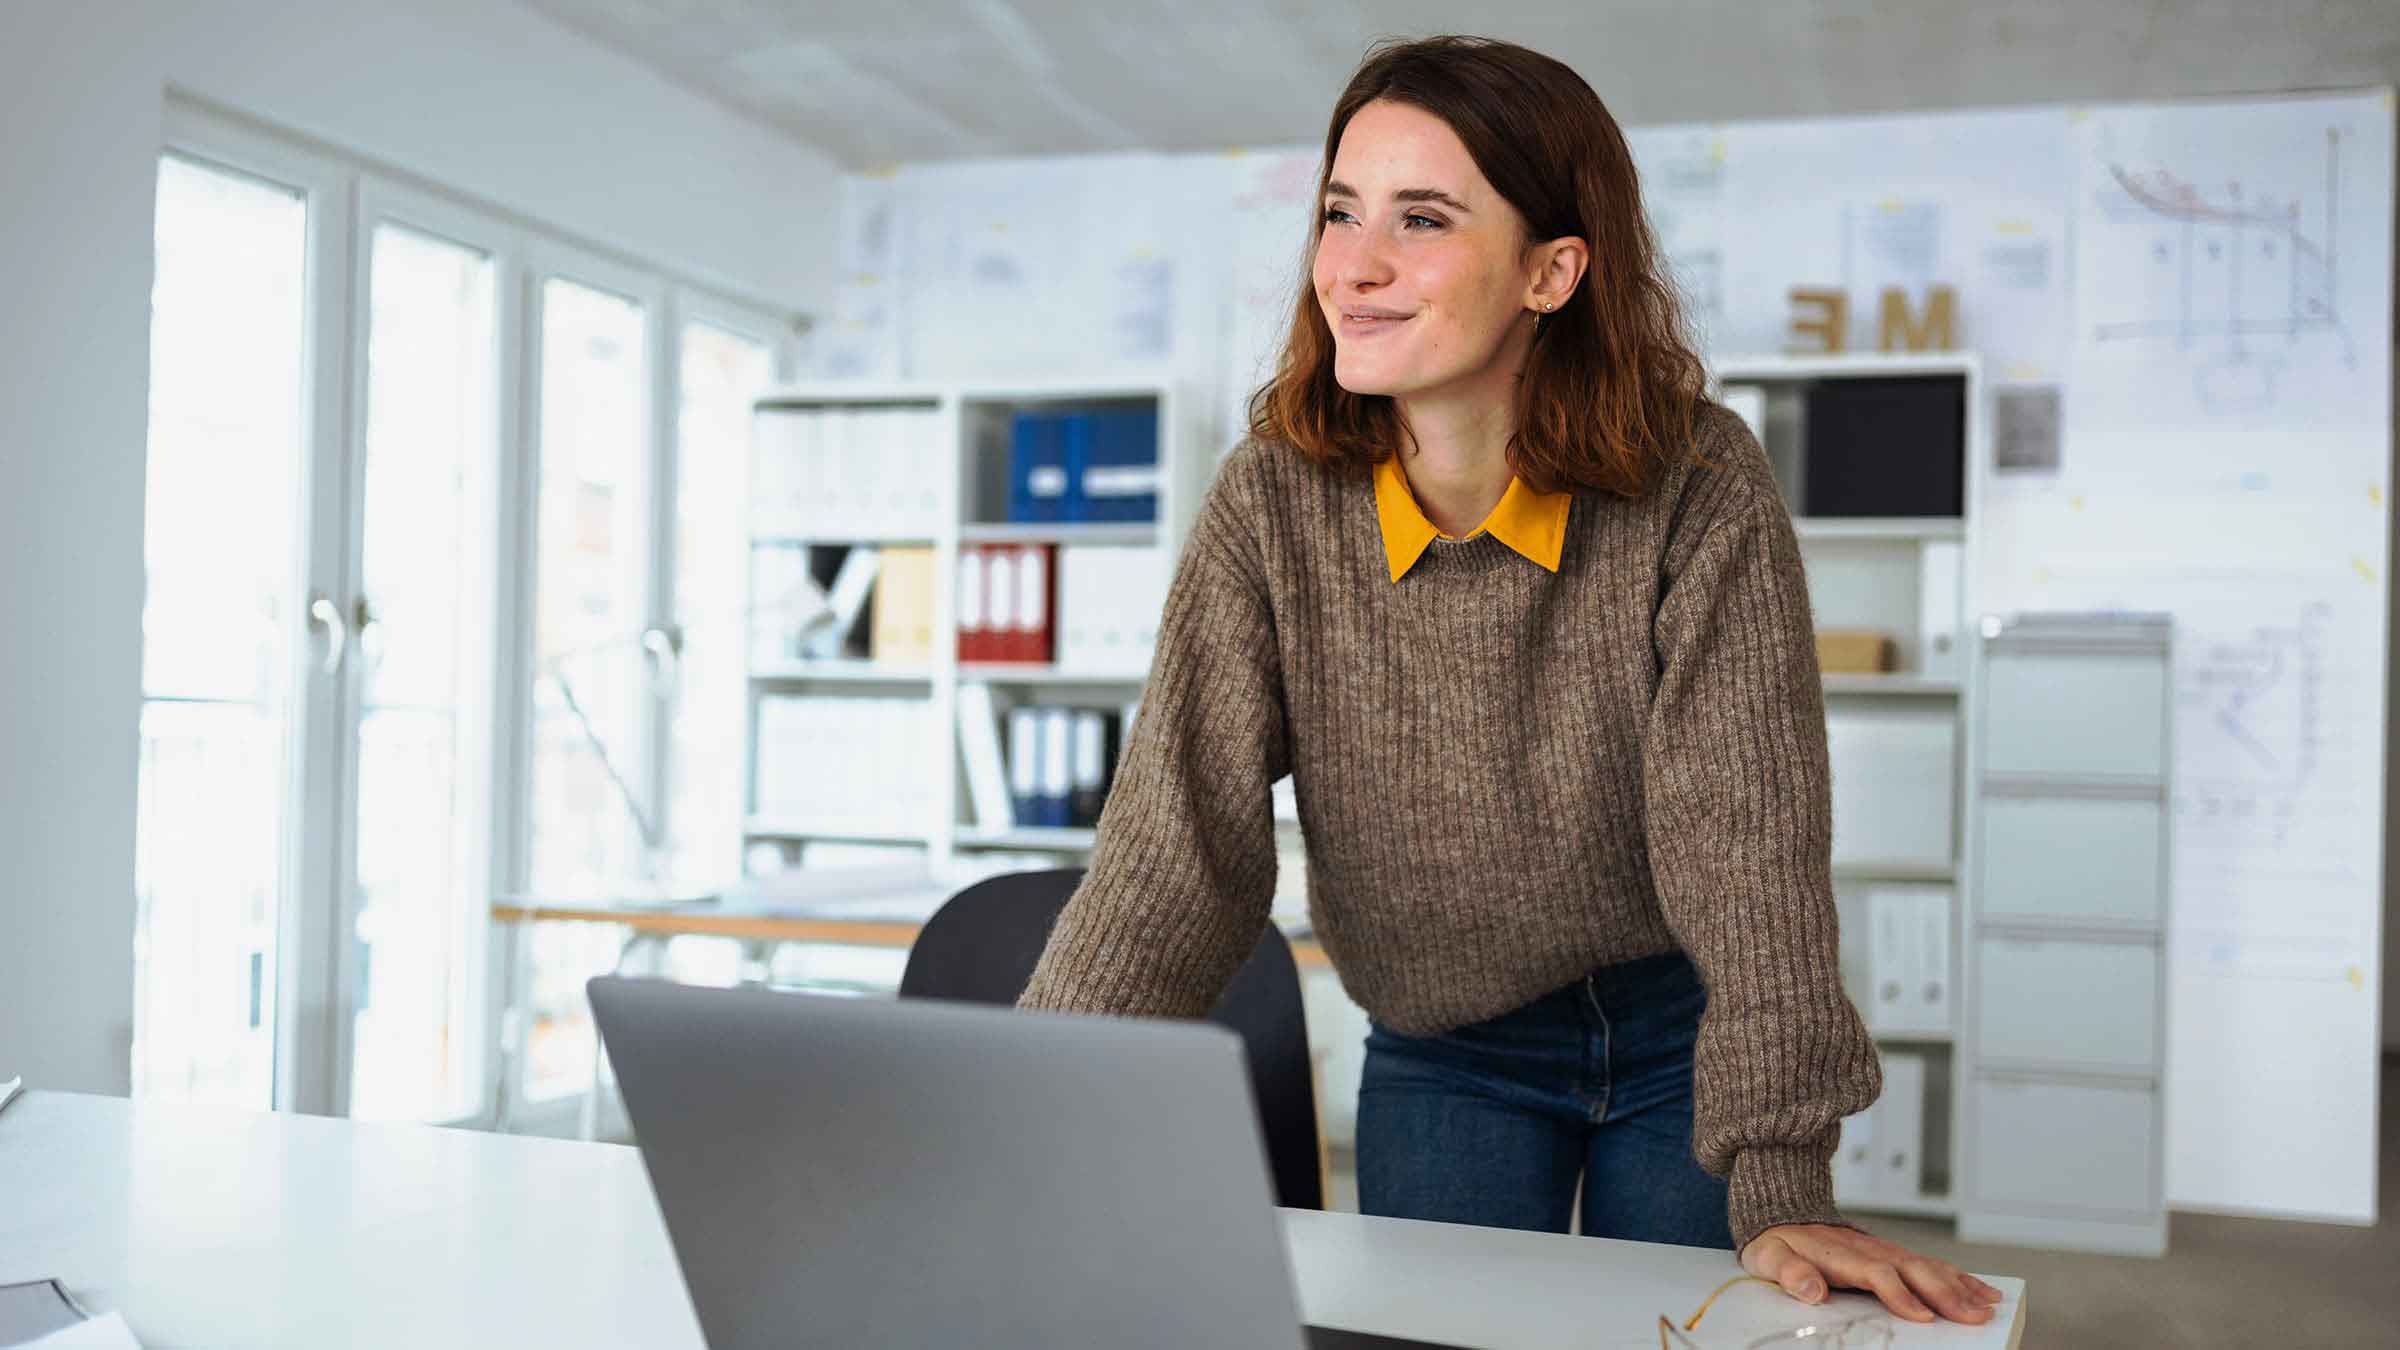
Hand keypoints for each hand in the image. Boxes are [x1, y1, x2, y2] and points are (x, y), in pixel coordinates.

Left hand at [1740, 1223, 2002, 1324]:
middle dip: (1946, 1294)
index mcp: (1842, 1254)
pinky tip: (1982, 1291)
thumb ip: (1790, 1273)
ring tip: (1988, 1307)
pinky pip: (1932, 1265)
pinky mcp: (1894, 1255)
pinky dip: (1960, 1278)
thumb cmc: (1777, 1243)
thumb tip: (1812, 1290)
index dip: (1901, 1295)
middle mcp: (1871, 1250)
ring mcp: (1886, 1250)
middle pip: (1914, 1270)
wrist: (1781, 1214)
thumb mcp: (1770, 1257)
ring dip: (1960, 1287)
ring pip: (1930, 1267)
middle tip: (1974, 1317)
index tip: (1922, 1317)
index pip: (1878, 1274)